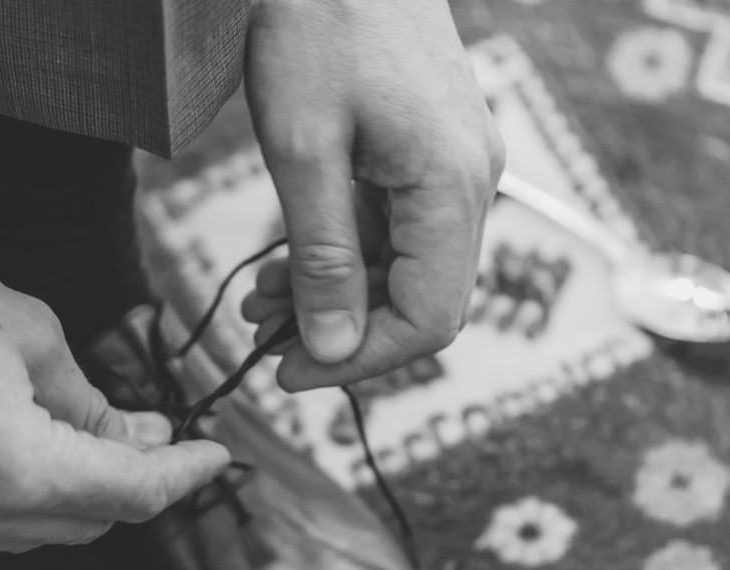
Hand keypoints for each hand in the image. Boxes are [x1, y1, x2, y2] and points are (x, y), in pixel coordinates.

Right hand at [0, 164, 229, 551]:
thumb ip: (91, 404)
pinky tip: (18, 447)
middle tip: (149, 432)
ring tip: (86, 433)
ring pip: (32, 530)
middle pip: (87, 523)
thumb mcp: (30, 335)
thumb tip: (135, 436)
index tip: (214, 457)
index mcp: (15, 471)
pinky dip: (13, 494)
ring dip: (71, 491)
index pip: (131, 495)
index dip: (183, 476)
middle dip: (129, 482)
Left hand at [240, 0, 504, 390]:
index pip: (428, 319)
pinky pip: (394, 227)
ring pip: (403, 267)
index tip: (289, 374)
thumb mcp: (302, 150)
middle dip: (341, 332)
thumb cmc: (315, 23)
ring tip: (258, 305)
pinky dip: (341, 253)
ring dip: (333, 296)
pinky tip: (282, 264)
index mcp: (452, 186)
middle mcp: (471, 181)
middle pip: (421, 299)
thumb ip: (323, 257)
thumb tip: (334, 350)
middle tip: (264, 342)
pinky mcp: (428, 149)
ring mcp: (454, 163)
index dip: (361, 362)